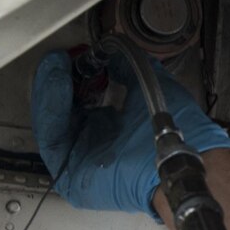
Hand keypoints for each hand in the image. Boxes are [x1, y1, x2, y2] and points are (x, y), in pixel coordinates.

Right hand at [30, 51, 229, 217]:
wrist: (179, 157)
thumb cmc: (174, 129)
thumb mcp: (147, 87)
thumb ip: (126, 69)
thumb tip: (110, 53)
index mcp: (114, 130)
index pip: (82, 100)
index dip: (76, 75)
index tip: (76, 55)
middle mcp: (96, 146)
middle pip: (63, 111)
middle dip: (59, 80)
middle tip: (61, 58)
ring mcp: (82, 161)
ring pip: (54, 122)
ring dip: (52, 89)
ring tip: (56, 66)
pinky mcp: (71, 176)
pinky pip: (53, 138)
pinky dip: (51, 108)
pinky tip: (58, 83)